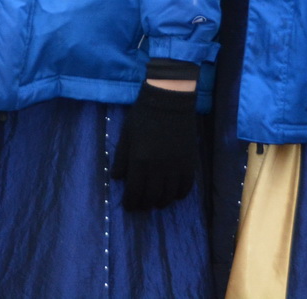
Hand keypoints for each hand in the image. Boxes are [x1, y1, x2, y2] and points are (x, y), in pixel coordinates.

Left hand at [111, 83, 198, 210]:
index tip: (129, 206)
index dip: (131, 203)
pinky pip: (185, 188)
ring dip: (161, 202)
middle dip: (144, 205)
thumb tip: (117, 178)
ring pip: (169, 196)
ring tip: (156, 202)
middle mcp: (158, 169)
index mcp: (140, 161)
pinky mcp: (190, 163)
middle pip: (152, 197)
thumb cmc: (143, 116)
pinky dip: (178, 195)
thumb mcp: (126, 135)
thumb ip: (121, 158)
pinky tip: (172, 194)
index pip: (134, 192)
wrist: (170, 101)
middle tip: (141, 206)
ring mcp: (176, 167)